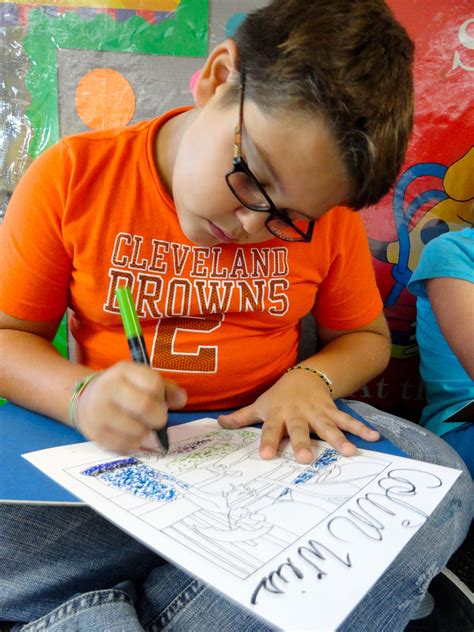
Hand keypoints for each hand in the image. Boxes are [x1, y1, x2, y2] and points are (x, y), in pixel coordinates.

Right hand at [74, 361, 186, 451]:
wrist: (86, 400)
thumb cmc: (123, 389)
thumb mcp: (142, 379)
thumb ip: (166, 388)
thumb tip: (181, 400)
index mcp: (123, 371)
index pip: (154, 384)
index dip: (162, 396)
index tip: (159, 401)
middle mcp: (108, 388)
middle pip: (145, 406)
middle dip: (158, 417)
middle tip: (156, 419)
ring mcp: (99, 412)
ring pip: (137, 430)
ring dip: (146, 432)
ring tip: (140, 425)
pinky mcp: (96, 434)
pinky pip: (126, 445)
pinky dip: (134, 442)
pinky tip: (129, 433)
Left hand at [218, 369, 378, 463]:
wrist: (304, 375)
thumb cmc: (279, 396)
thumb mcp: (261, 404)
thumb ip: (241, 417)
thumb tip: (218, 424)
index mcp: (278, 414)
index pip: (271, 429)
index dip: (269, 441)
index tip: (267, 457)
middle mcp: (298, 413)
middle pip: (300, 429)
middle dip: (303, 442)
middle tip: (306, 459)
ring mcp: (317, 412)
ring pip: (328, 425)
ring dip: (338, 438)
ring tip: (348, 452)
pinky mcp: (332, 410)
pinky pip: (347, 419)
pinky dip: (360, 428)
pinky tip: (373, 438)